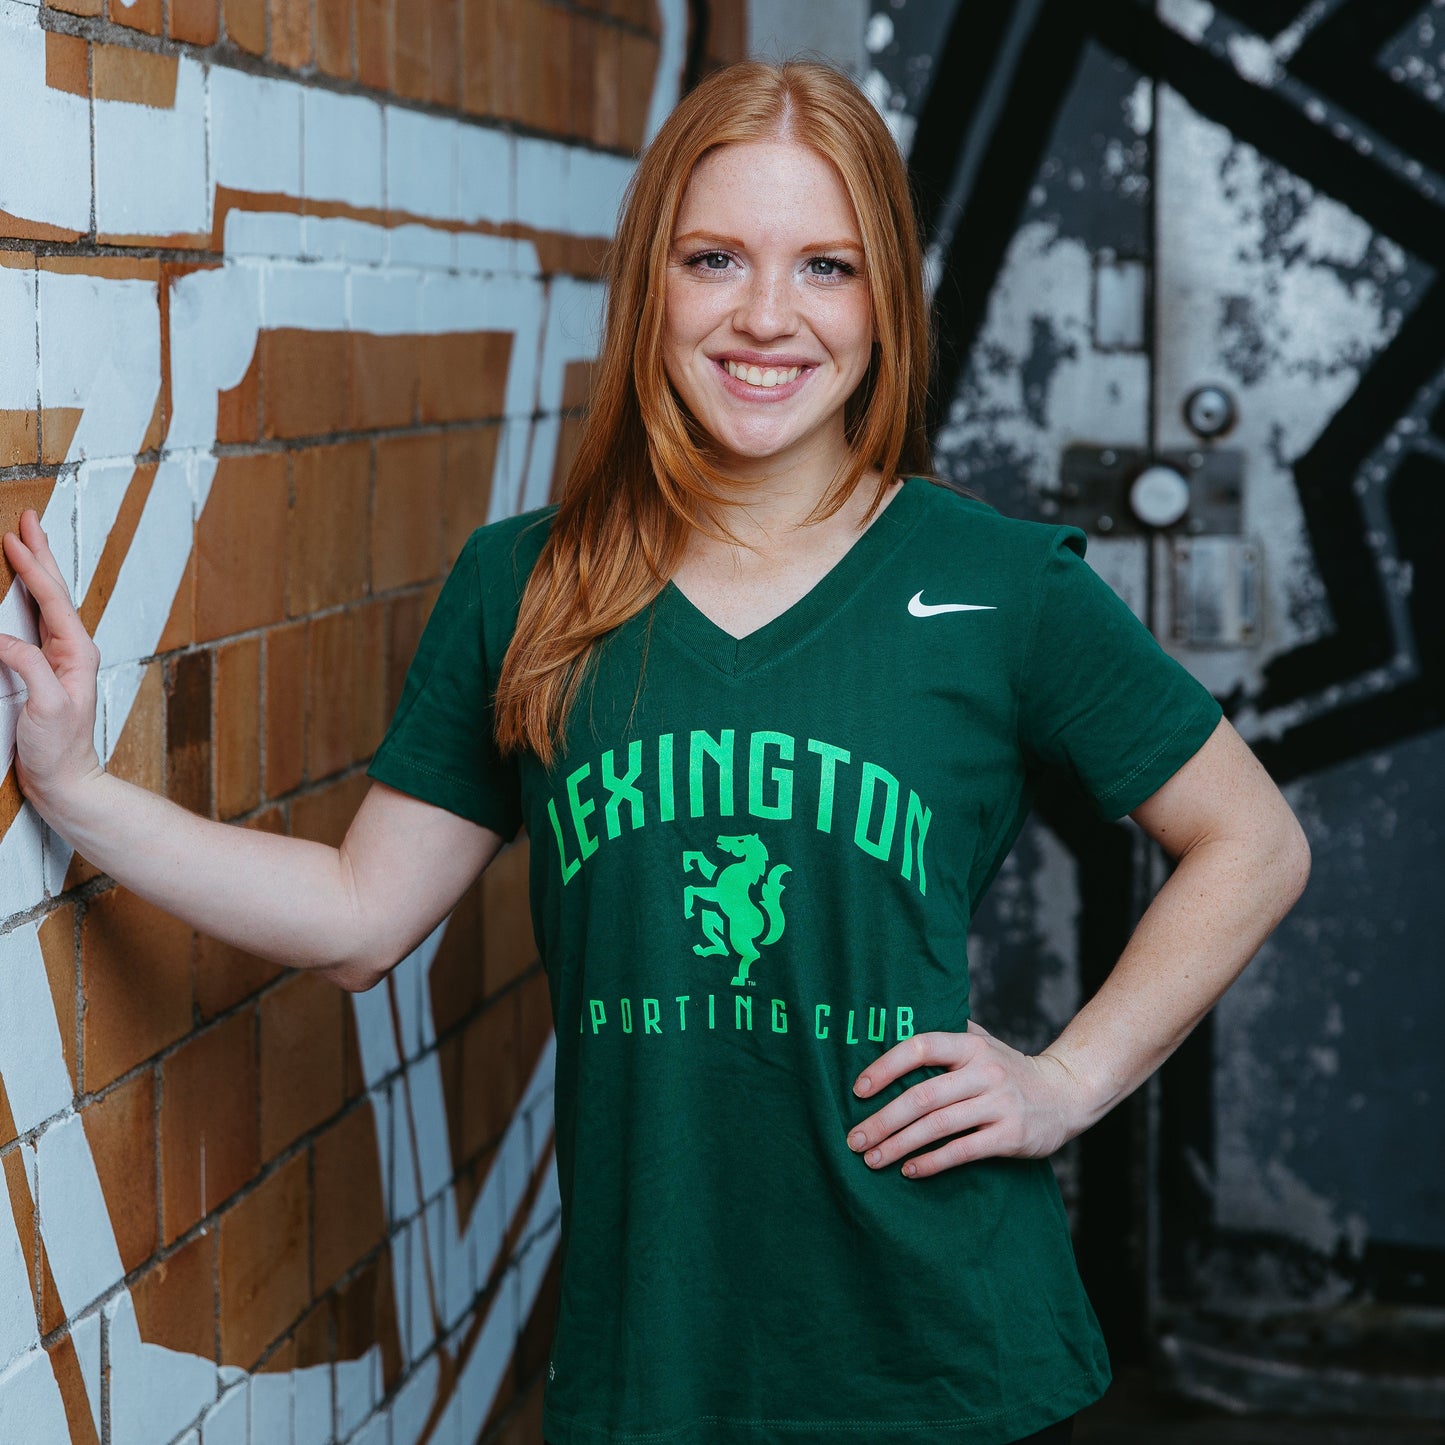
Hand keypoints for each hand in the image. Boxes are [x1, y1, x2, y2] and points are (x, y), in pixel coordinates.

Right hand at [0, 509, 103, 807]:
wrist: (67, 781)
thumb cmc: (61, 749)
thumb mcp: (45, 705)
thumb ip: (27, 666)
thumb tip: (0, 638)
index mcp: (77, 652)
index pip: (52, 599)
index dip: (32, 566)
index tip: (14, 538)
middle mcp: (72, 651)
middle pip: (54, 592)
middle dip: (39, 555)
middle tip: (29, 521)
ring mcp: (59, 660)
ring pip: (44, 604)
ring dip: (33, 573)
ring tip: (24, 545)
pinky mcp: (45, 672)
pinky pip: (32, 625)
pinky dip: (24, 601)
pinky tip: (18, 594)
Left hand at [845, 1020, 1090, 1178]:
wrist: (1065, 1094)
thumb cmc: (1008, 1068)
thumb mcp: (982, 1042)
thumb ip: (945, 1036)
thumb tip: (894, 1025)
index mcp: (970, 1045)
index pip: (921, 1046)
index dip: (887, 1066)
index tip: (858, 1090)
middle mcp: (984, 1071)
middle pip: (923, 1096)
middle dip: (883, 1120)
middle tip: (854, 1139)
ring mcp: (999, 1104)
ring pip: (938, 1126)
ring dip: (899, 1145)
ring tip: (873, 1159)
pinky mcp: (1010, 1136)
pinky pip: (963, 1151)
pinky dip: (932, 1162)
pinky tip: (909, 1170)